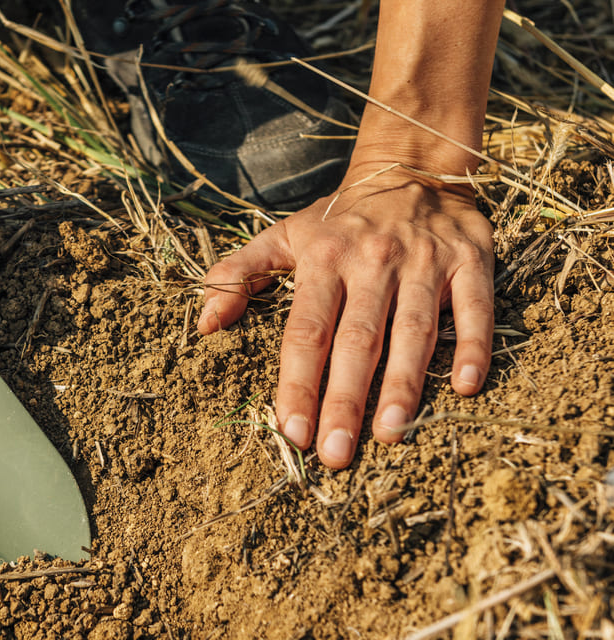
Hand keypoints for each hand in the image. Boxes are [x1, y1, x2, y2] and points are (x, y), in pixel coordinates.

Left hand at [197, 168, 493, 467]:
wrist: (411, 166)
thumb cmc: (339, 220)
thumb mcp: (283, 237)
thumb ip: (238, 276)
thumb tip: (204, 323)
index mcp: (322, 261)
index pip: (306, 332)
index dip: (297, 383)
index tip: (291, 432)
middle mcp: (372, 263)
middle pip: (356, 341)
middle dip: (344, 400)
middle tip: (336, 454)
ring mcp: (423, 262)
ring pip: (413, 330)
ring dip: (403, 384)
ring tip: (391, 434)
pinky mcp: (470, 261)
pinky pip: (474, 308)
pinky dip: (473, 345)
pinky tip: (465, 387)